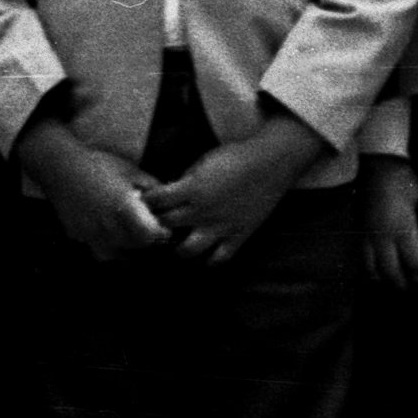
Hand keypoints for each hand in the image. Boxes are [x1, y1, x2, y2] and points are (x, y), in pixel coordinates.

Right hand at [15, 109, 165, 261]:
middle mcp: (106, 224)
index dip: (160, 234)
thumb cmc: (98, 164)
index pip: (150, 235)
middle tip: (150, 229)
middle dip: (147, 241)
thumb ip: (152, 188)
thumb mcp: (132, 171)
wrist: (60, 166)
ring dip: (128, 247)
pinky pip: (98, 249)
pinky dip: (109, 245)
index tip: (164, 228)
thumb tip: (168, 202)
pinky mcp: (77, 235)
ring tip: (131, 231)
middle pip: (136, 246)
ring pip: (117, 253)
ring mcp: (90, 233)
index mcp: (123, 207)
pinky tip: (110, 230)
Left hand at [145, 113, 319, 265]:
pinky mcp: (238, 235)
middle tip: (155, 223)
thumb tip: (170, 196)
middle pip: (165, 225)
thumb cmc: (236, 157)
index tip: (146, 202)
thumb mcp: (203, 163)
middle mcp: (203, 211)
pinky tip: (205, 254)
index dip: (147, 201)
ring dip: (176, 249)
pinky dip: (209, 260)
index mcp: (192, 189)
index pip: (155, 201)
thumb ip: (185, 182)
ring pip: (187, 250)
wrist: (271, 163)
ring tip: (176, 244)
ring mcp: (221, 226)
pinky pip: (219, 258)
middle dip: (156, 223)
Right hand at [359, 154, 417, 294]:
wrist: (373, 166)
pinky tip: (379, 274)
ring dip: (386, 282)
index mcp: (402, 228)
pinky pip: (362, 260)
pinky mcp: (358, 233)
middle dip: (405, 286)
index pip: (414, 264)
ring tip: (398, 285)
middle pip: (393, 274)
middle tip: (416, 289)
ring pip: (373, 271)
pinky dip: (371, 271)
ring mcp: (368, 236)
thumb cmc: (399, 177)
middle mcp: (384, 237)